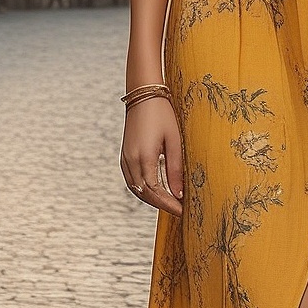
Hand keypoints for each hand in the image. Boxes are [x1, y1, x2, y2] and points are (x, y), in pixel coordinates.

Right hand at [121, 97, 184, 214]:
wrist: (143, 95)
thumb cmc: (162, 114)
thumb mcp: (174, 140)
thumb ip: (175, 169)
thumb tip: (179, 194)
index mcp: (144, 157)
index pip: (155, 191)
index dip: (169, 204)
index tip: (183, 212)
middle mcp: (131, 161)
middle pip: (145, 194)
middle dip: (162, 204)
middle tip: (179, 210)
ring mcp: (125, 159)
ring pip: (136, 190)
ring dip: (152, 199)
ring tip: (170, 203)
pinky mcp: (124, 156)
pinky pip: (132, 181)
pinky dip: (143, 190)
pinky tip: (156, 191)